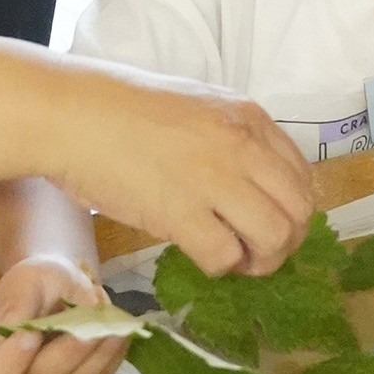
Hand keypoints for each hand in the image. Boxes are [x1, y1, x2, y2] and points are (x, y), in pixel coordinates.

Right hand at [0, 253, 127, 373]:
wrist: (56, 285)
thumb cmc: (33, 282)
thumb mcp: (24, 280)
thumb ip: (20, 303)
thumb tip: (22, 329)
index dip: (10, 365)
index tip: (31, 335)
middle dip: (69, 351)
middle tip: (89, 322)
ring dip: (99, 350)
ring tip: (110, 320)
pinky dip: (112, 354)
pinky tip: (119, 330)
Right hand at [49, 62, 314, 278]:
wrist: (71, 114)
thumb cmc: (121, 109)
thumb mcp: (196, 107)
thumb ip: (229, 138)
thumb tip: (249, 183)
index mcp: (247, 117)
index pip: (302, 175)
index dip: (290, 209)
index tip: (266, 221)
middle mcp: (241, 146)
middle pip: (299, 210)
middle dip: (286, 241)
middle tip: (255, 250)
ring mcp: (214, 179)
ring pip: (276, 237)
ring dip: (260, 260)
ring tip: (233, 259)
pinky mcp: (181, 213)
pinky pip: (226, 257)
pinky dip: (219, 266)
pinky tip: (200, 255)